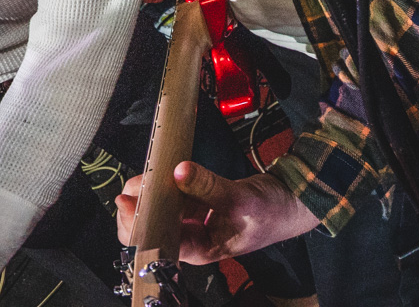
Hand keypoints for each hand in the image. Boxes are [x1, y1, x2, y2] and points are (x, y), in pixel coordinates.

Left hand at [115, 162, 319, 261]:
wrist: (293, 202)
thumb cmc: (273, 213)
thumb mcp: (241, 199)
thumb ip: (208, 186)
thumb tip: (179, 171)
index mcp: (199, 249)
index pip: (155, 244)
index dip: (135, 224)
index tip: (125, 199)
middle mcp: (191, 237)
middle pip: (149, 227)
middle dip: (138, 204)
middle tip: (140, 179)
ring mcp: (193, 219)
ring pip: (158, 207)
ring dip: (150, 189)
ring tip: (151, 170)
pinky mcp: (197, 202)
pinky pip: (172, 192)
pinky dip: (165, 181)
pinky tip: (165, 169)